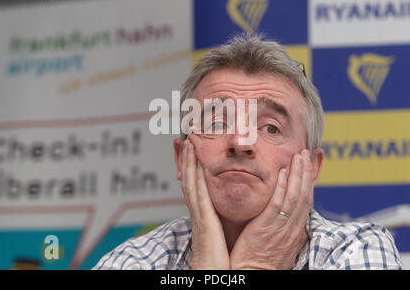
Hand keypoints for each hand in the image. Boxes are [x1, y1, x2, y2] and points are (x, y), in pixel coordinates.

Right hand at [181, 138, 229, 269]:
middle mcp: (197, 209)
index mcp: (202, 212)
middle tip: (186, 140)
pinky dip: (195, 176)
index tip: (193, 150)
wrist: (211, 270)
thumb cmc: (218, 256)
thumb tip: (224, 209)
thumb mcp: (218, 230)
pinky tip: (197, 163)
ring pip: (191, 181)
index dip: (193, 166)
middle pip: (189, 178)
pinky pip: (197, 193)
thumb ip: (219, 217)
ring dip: (189, 162)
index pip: (195, 184)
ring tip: (189, 144)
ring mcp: (198, 212)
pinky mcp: (202, 217)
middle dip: (187, 159)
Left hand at [230, 149, 313, 269]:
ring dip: (297, 174)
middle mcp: (293, 227)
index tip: (309, 164)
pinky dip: (282, 187)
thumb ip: (286, 226)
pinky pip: (277, 204)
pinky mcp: (265, 227)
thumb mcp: (282, 243)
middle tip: (306, 152)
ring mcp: (280, 227)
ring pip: (294, 196)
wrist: (254, 274)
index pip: (307, 200)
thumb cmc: (264, 260)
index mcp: (297, 230)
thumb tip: (289, 214)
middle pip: (304, 194)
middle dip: (306, 172)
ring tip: (298, 156)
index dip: (309, 180)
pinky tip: (282, 172)